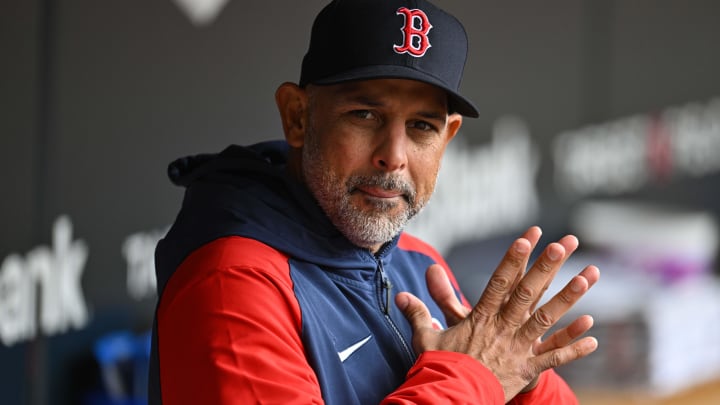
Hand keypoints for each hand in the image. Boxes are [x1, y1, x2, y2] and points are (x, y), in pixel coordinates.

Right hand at [396, 226, 599, 400]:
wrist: (451, 398)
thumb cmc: (440, 368)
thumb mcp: (426, 339)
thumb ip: (417, 314)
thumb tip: (400, 296)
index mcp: (481, 318)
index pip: (500, 282)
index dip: (514, 259)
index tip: (527, 238)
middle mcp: (503, 328)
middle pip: (528, 294)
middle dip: (546, 268)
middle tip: (563, 245)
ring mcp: (518, 348)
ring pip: (547, 319)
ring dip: (568, 298)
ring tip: (587, 278)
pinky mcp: (526, 369)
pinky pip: (554, 358)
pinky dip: (573, 348)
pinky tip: (594, 336)